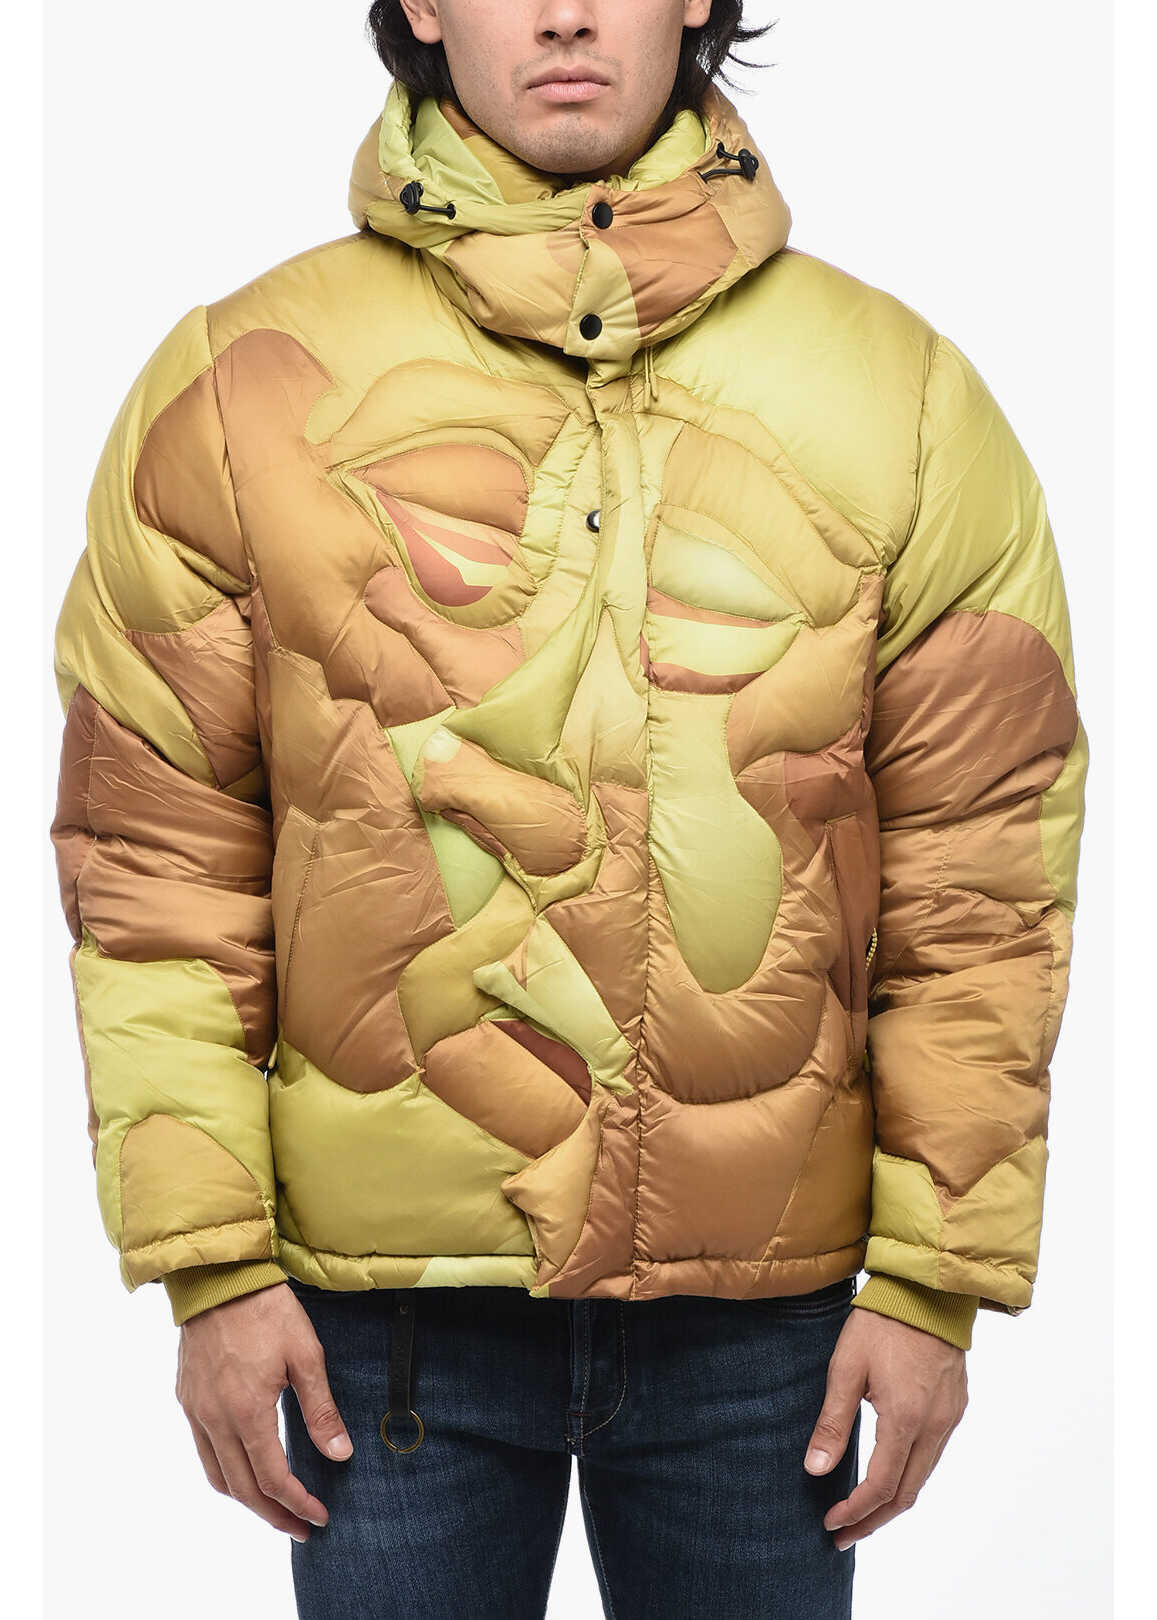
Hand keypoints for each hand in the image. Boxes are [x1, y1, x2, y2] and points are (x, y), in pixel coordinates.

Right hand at [175, 1281, 353, 1541]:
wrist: (220, 1276)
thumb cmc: (267, 1310)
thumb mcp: (305, 1355)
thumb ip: (320, 1410)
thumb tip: (339, 1455)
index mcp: (246, 1412)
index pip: (272, 1478)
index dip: (297, 1503)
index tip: (319, 1516)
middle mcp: (214, 1419)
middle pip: (241, 1489)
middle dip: (273, 1515)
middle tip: (300, 1527)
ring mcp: (196, 1410)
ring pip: (217, 1476)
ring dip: (246, 1500)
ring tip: (274, 1508)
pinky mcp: (187, 1398)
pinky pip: (203, 1451)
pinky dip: (225, 1472)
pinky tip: (244, 1468)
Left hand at [803, 1306, 967, 1550]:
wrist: (926, 1288)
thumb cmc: (882, 1322)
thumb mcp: (846, 1367)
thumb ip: (833, 1422)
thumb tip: (815, 1470)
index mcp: (906, 1420)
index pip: (880, 1486)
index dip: (855, 1511)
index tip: (830, 1523)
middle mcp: (934, 1426)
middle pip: (906, 1494)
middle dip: (873, 1520)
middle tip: (843, 1534)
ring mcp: (949, 1417)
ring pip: (923, 1477)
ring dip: (892, 1500)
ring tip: (861, 1513)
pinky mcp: (954, 1406)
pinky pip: (933, 1455)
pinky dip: (909, 1475)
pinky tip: (887, 1474)